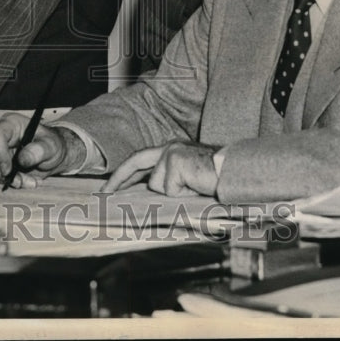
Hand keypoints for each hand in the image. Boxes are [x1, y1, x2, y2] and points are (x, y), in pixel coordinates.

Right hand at [0, 114, 80, 187]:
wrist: (51, 156)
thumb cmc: (51, 144)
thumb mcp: (51, 146)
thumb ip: (38, 150)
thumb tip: (22, 159)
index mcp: (12, 123)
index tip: (8, 170)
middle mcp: (1, 133)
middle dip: (4, 172)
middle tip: (20, 182)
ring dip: (10, 179)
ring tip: (29, 182)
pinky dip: (11, 182)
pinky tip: (25, 181)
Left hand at [102, 142, 219, 196]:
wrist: (234, 171)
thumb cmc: (214, 178)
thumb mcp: (186, 178)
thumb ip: (168, 180)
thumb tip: (147, 192)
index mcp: (170, 149)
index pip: (140, 159)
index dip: (124, 173)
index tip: (110, 187)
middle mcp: (168, 147)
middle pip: (136, 162)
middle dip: (118, 178)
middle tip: (104, 193)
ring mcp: (171, 152)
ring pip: (157, 184)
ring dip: (173, 192)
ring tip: (193, 188)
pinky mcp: (175, 161)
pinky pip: (169, 188)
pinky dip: (182, 193)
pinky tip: (196, 187)